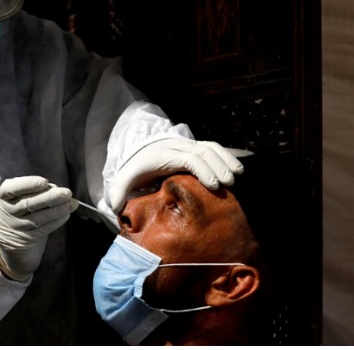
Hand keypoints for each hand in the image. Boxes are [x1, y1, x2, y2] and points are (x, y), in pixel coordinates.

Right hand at [0, 176, 77, 280]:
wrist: (10, 243)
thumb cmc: (17, 214)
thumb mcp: (14, 200)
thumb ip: (30, 192)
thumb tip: (54, 188)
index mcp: (0, 199)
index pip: (10, 189)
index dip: (27, 184)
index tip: (45, 182)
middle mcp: (3, 214)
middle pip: (27, 204)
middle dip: (49, 197)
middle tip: (67, 193)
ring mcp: (13, 229)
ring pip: (37, 218)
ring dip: (57, 210)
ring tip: (72, 204)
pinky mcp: (23, 241)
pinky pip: (42, 230)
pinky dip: (55, 222)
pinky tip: (66, 215)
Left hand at [108, 138, 251, 212]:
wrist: (139, 152)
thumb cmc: (135, 171)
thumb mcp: (123, 181)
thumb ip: (118, 194)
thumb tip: (116, 208)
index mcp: (162, 156)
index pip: (187, 158)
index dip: (202, 170)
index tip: (213, 186)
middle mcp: (177, 147)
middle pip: (202, 151)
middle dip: (217, 166)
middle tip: (228, 184)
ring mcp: (187, 144)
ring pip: (210, 146)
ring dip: (225, 159)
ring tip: (236, 175)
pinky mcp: (195, 146)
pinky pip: (213, 146)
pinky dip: (226, 154)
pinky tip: (237, 166)